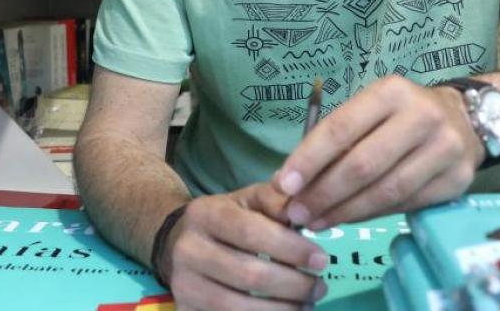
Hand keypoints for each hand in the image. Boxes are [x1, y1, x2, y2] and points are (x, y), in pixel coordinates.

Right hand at [162, 182, 329, 309]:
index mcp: (206, 214)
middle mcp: (188, 250)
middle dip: (293, 285)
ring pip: (238, 308)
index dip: (290, 248)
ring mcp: (183, 285)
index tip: (321, 260)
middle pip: (249, 275)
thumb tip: (303, 211)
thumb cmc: (226, 219)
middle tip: (319, 287)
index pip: (251, 232)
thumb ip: (276, 200)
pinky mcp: (184, 310)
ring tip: (306, 305)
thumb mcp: (248, 199)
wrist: (178, 241)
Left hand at [273, 76, 481, 228]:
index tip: (284, 184)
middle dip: (324, 193)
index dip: (310, 159)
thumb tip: (291, 181)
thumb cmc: (402, 114)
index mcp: (392, 92)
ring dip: (345, 211)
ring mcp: (444, 150)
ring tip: (317, 221)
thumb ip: (336, 139)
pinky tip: (349, 219)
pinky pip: (405, 204)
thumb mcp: (371, 109)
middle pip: (363, 164)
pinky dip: (371, 215)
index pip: (342, 127)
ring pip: (386, 190)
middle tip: (297, 213)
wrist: (466, 119)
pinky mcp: (456, 180)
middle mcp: (422, 117)